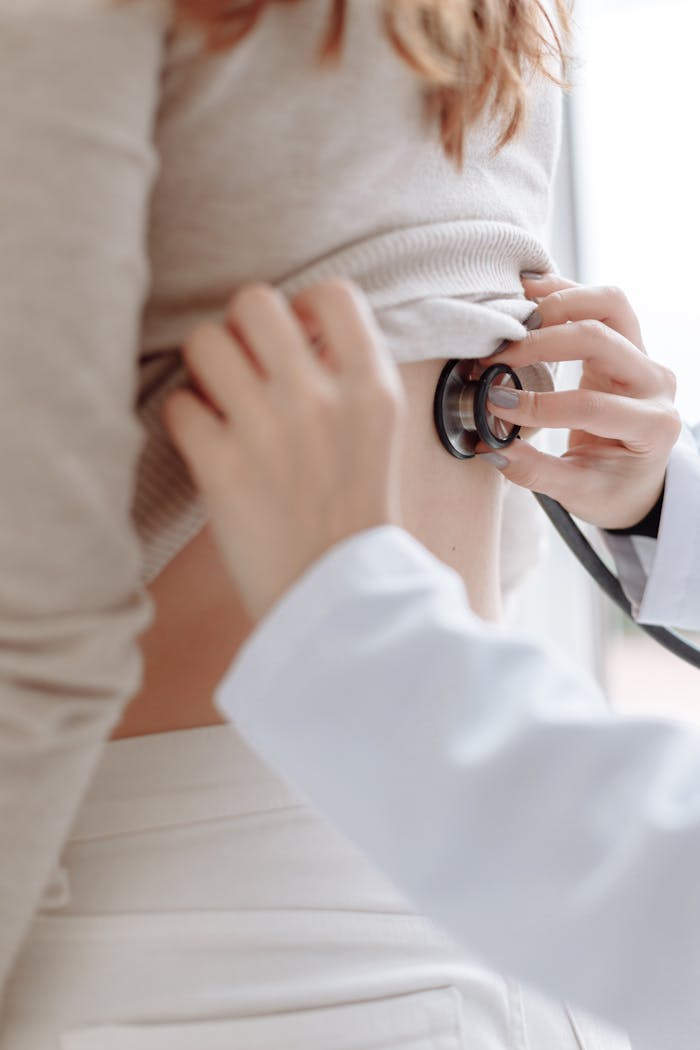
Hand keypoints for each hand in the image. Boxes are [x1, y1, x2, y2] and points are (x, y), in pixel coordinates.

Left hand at [162, 280, 404, 619]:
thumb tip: (296, 329)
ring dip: (205, 367)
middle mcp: (319, 399)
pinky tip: (206, 442)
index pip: (334, 294)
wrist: (337, 596)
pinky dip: (186, 418)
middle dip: (242, 327)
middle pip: (254, 302)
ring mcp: (268, 431)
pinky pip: (178, 403)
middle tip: (245, 364)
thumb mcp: (377, 435)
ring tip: (218, 399)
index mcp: (371, 390)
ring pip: (204, 341)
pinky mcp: (221, 469)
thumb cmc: (355, 514)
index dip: (305, 307)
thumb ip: (347, 377)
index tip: (296, 337)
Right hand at [477, 274, 681, 528]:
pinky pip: (602, 303)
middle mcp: (655, 383)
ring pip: (610, 304)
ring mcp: (644, 356)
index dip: (539, 405)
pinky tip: (528, 295)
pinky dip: (564, 292)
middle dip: (541, 343)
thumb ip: (535, 472)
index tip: (496, 405)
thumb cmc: (611, 488)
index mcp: (652, 426)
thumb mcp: (578, 493)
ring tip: (513, 315)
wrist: (637, 477)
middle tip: (496, 360)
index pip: (591, 406)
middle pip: (601, 338)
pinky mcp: (627, 341)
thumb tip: (490, 447)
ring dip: (559, 302)